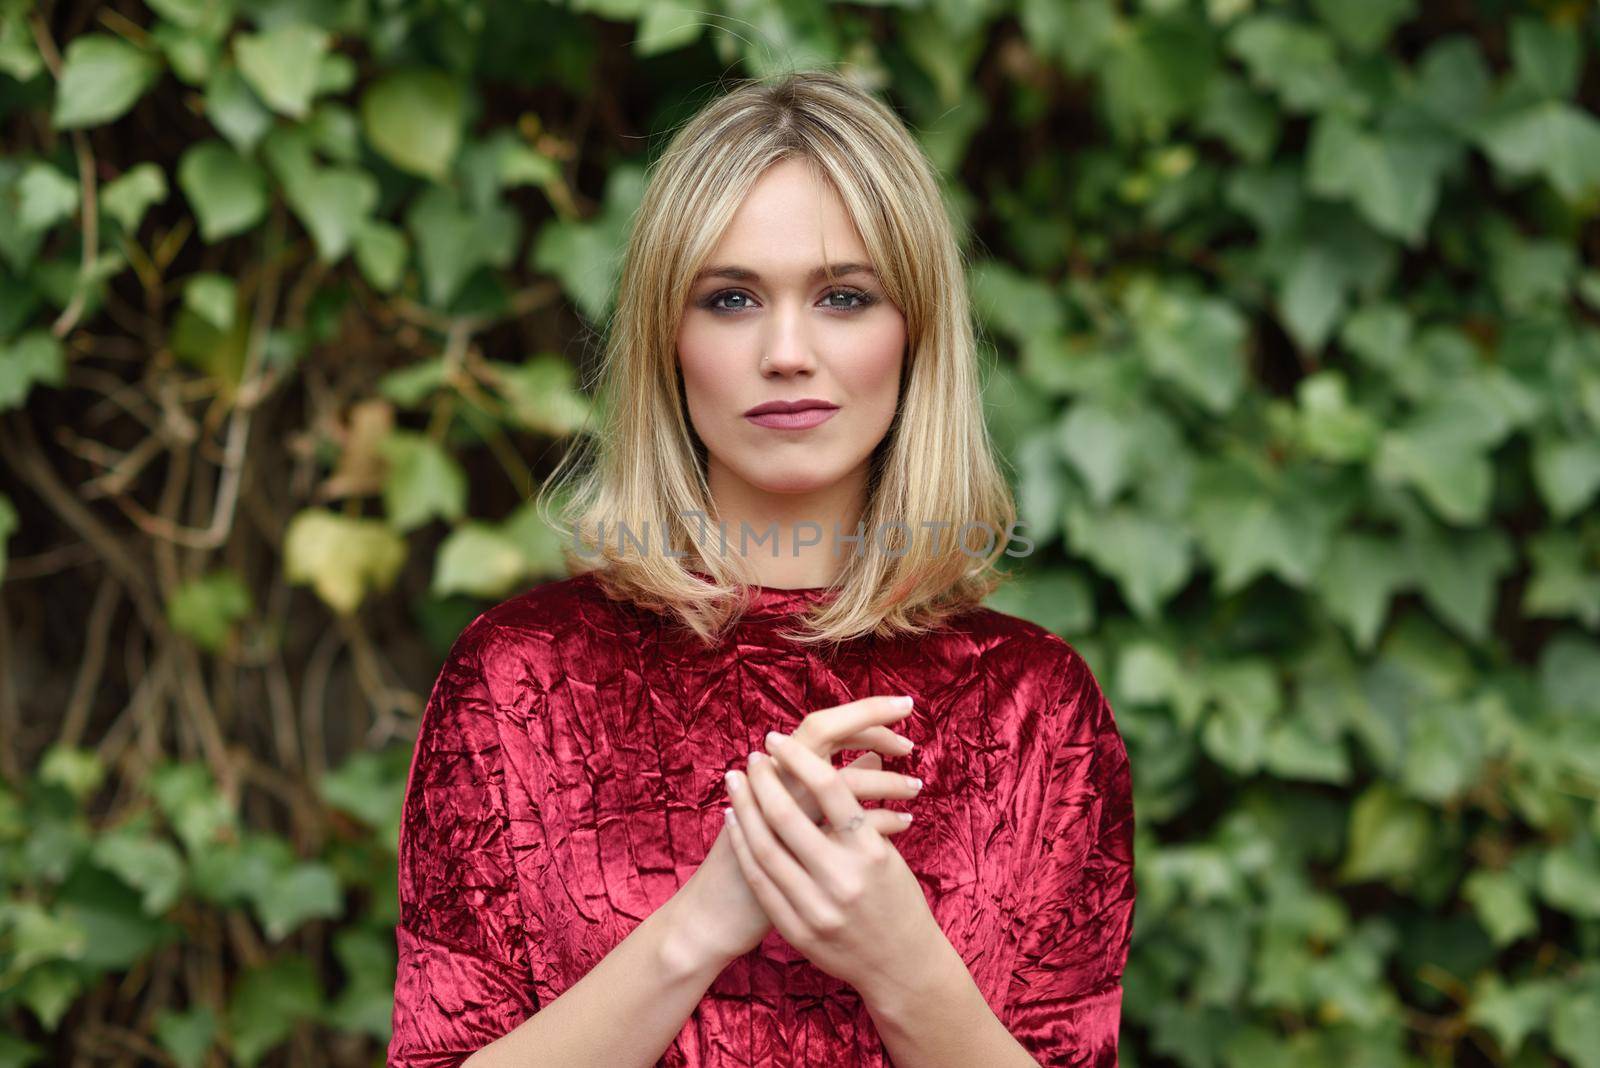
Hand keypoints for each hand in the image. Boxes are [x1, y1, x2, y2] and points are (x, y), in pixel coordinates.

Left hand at [674, 696, 922, 966]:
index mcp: (871, 851)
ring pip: (766, 847)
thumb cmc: (897, 899)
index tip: (778, 740)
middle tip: (752, 757)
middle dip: (764, 779)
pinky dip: (744, 846)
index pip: (831, 788)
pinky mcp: (797, 929)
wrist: (900, 965)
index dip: (799, 758)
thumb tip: (854, 755)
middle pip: (788, 815)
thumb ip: (864, 810)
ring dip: (745, 807)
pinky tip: (735, 820)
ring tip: (735, 781)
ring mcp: (816, 907)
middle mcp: (843, 877)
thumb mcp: (889, 852)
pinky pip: (761, 881)